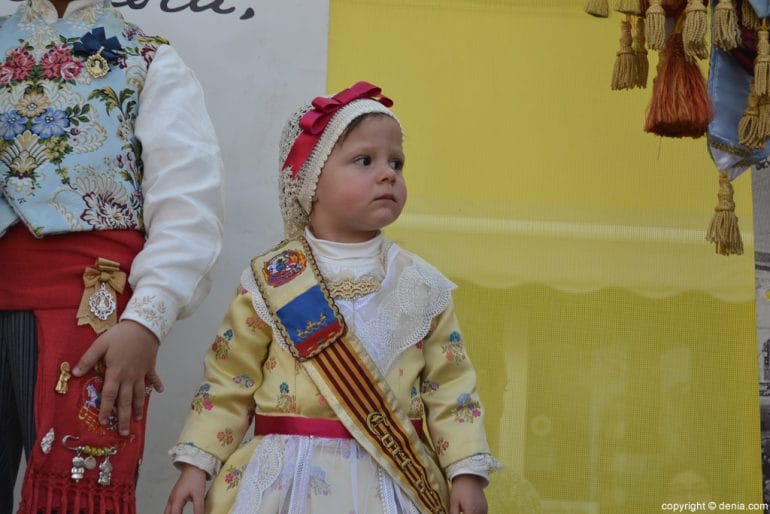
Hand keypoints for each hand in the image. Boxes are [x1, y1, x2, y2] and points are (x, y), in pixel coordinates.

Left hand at [72, 319, 163, 435]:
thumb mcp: (100, 344)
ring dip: (138, 408)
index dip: (105, 409)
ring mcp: (141, 373)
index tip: (103, 422)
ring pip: (139, 394)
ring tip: (137, 420)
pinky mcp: (150, 367)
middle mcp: (129, 377)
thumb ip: (88, 360)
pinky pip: (153, 378)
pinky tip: (160, 392)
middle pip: (125, 401)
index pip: (109, 395)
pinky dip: (157, 385)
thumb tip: (74, 373)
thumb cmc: (120, 335)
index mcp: (116, 373)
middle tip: (123, 433)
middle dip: (123, 417)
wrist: (144, 326)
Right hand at [165, 464, 206, 513]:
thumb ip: (198, 508)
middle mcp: (172, 499)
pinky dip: (174, 512)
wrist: (194, 466)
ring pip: (168, 511)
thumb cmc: (195, 478)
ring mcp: (173, 497)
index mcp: (176, 499)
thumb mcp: (199, 495)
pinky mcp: (176, 496)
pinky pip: (172, 508)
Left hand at [449, 474, 487, 513]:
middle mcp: (480, 511)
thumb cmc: (460, 489)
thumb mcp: (453, 502)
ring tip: (465, 510)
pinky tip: (470, 511)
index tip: (460, 513)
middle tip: (462, 511)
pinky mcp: (485, 507)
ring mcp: (484, 509)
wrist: (469, 476)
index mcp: (471, 511)